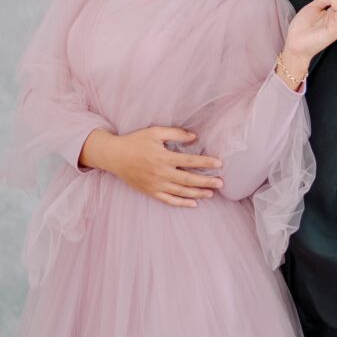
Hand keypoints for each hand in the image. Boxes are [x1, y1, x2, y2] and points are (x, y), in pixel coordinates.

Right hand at [85, 125, 224, 207]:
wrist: (115, 156)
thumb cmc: (136, 141)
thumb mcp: (155, 132)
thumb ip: (175, 134)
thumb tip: (194, 137)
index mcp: (164, 157)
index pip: (190, 161)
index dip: (206, 163)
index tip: (219, 163)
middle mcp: (161, 173)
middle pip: (189, 180)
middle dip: (206, 181)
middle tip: (222, 182)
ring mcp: (156, 185)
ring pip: (181, 192)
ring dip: (198, 193)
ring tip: (212, 193)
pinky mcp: (151, 192)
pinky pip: (169, 200)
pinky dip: (182, 203)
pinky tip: (194, 203)